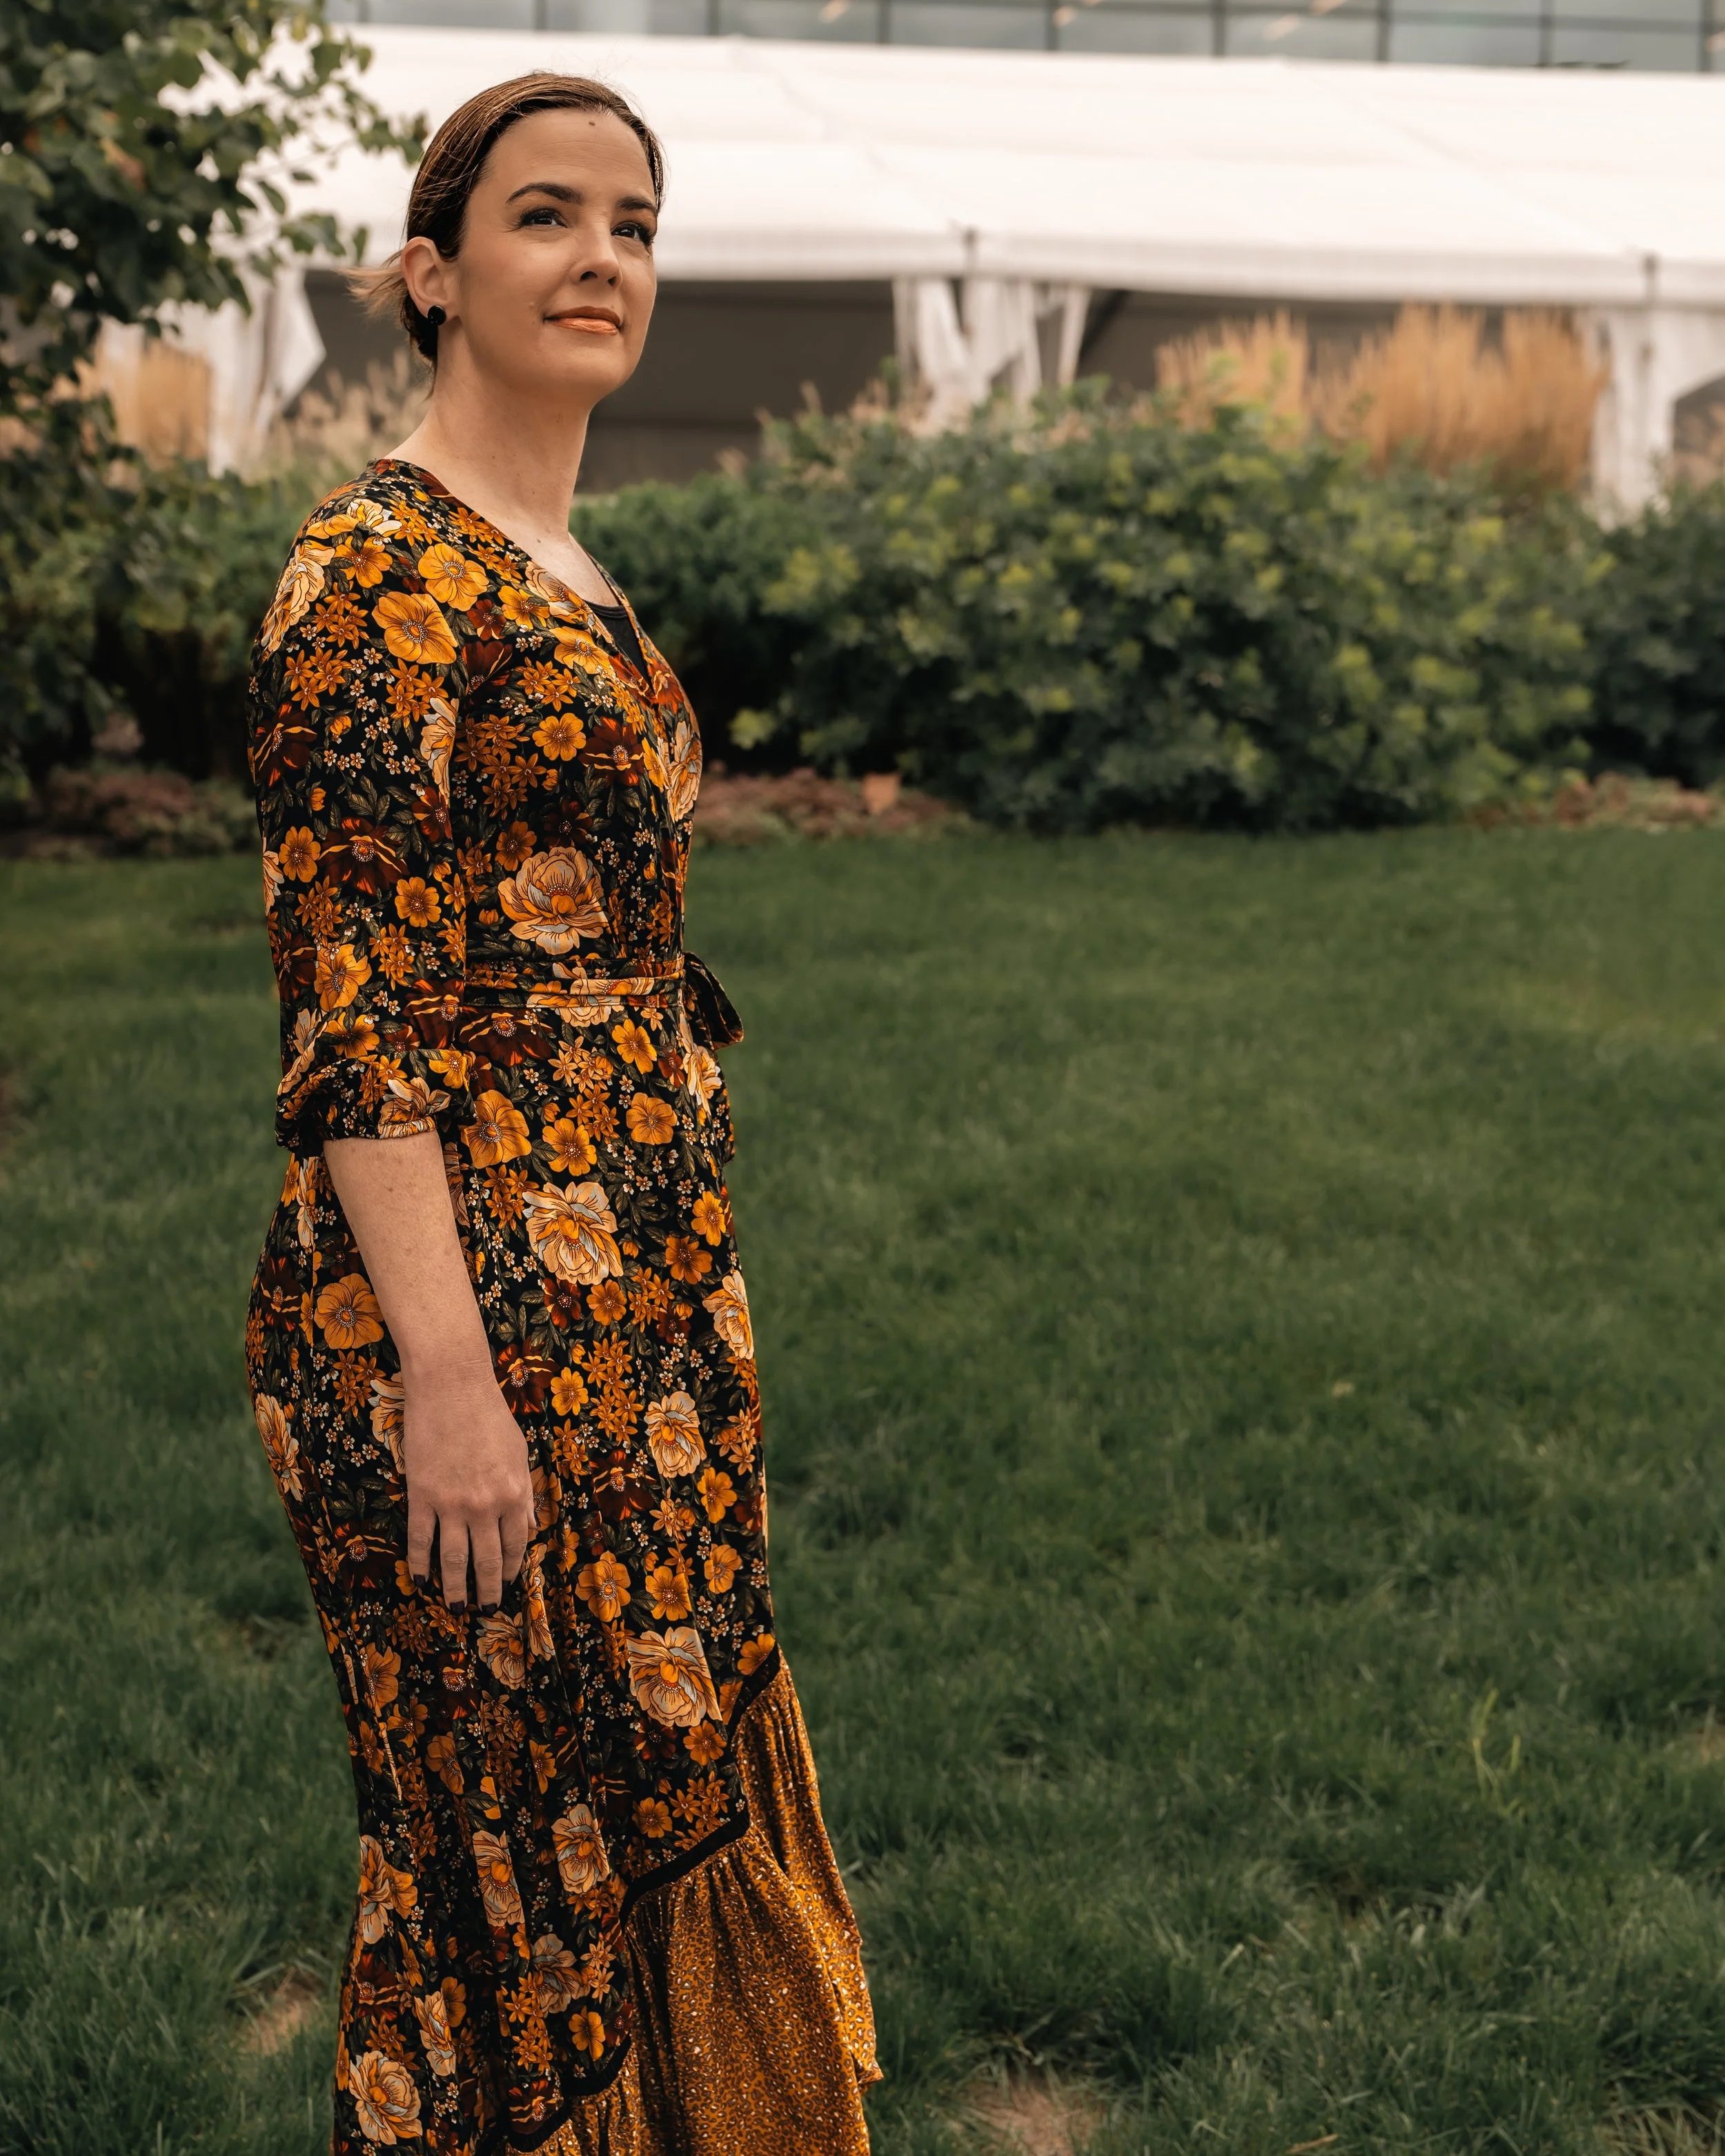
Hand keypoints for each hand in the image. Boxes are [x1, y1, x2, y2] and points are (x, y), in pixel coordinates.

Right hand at [402, 1358, 533, 1611]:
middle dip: (487, 1590)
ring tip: (456, 1606)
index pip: (515, 1546)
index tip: (507, 1585)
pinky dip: (420, 1563)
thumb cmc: (490, 1416)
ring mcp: (451, 1503)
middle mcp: (484, 1505)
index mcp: (513, 1494)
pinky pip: (420, 1539)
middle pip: (486, 1561)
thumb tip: (527, 1528)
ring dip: (455, 1588)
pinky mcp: (421, 1495)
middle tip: (485, 1609)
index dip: (511, 1570)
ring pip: (453, 1559)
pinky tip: (421, 1579)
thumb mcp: (518, 1455)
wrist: (451, 1386)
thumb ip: (523, 1494)